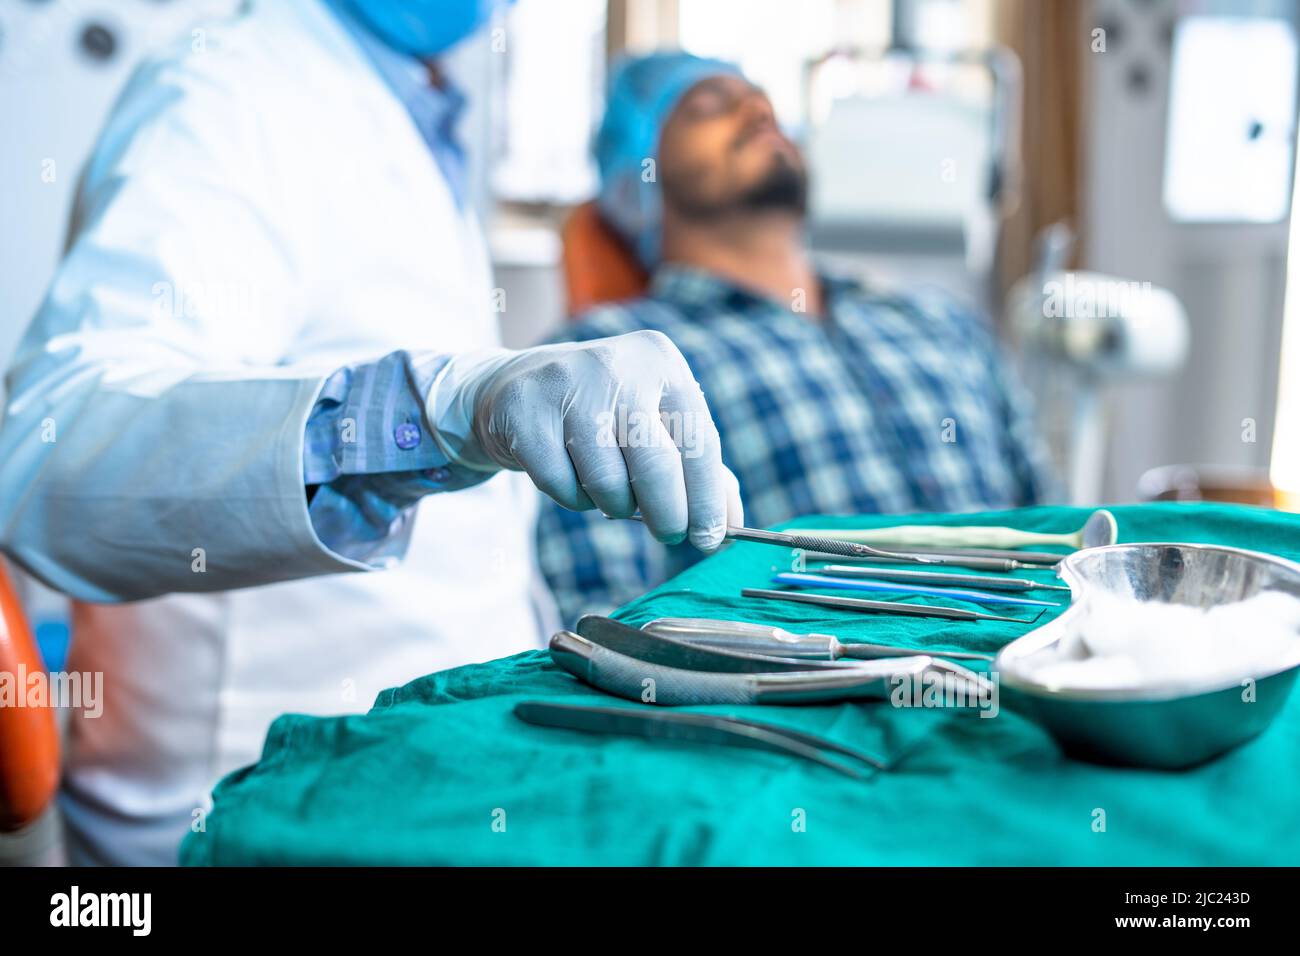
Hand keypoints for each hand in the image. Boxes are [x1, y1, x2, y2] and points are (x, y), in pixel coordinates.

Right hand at [427, 331, 741, 550]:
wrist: (514, 387)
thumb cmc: (602, 413)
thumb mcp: (654, 421)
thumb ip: (698, 467)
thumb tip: (731, 522)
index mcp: (660, 361)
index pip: (698, 440)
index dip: (708, 498)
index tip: (711, 538)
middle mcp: (617, 365)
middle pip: (656, 464)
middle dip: (669, 514)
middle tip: (669, 534)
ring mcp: (566, 385)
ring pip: (607, 482)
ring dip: (613, 503)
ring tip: (606, 486)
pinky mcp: (525, 412)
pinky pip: (561, 485)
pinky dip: (571, 497)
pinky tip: (568, 473)